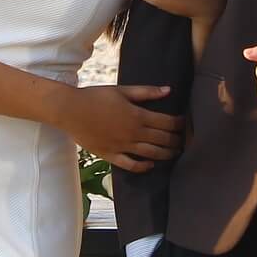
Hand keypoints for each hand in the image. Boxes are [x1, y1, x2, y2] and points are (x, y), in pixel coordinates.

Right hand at [58, 84, 183, 172]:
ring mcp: (123, 146)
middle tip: (184, 141)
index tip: (185, 123)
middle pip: (162, 140)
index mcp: (137, 115)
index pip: (167, 122)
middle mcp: (133, 133)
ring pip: (151, 154)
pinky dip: (143, 167)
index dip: (179, 124)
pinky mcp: (111, 155)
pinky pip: (131, 165)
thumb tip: (168, 90)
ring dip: (166, 154)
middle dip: (176, 140)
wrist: (71, 110)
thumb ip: (146, 92)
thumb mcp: (122, 91)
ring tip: (174, 153)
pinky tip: (150, 165)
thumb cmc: (96, 96)